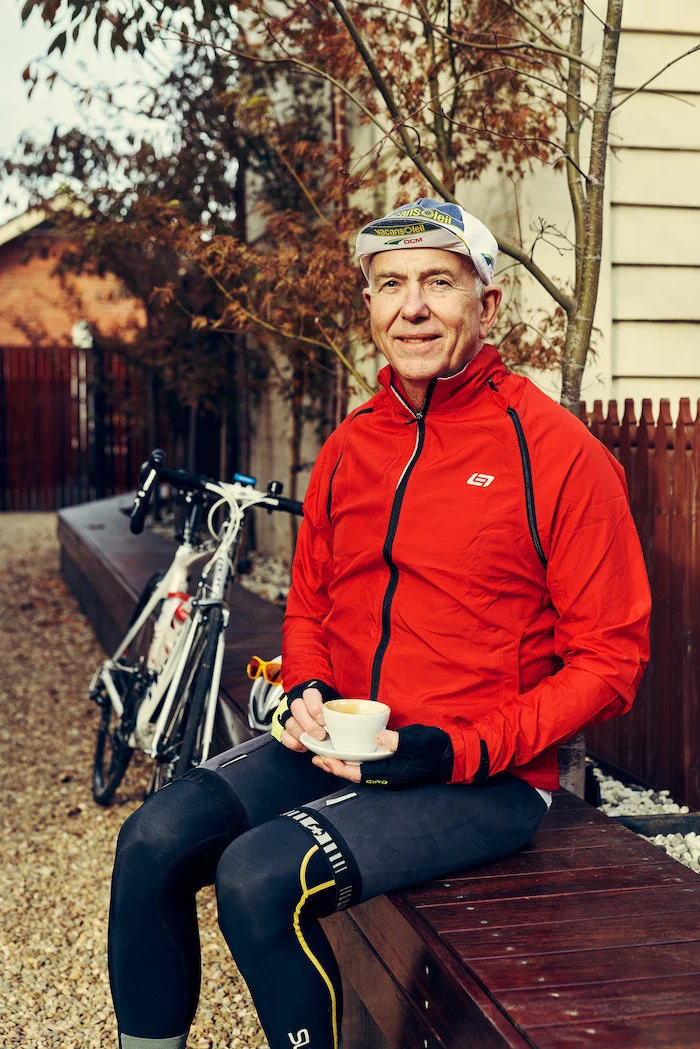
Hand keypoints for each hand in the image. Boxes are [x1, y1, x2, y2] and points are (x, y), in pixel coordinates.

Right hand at [270, 678, 339, 751]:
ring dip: (301, 734)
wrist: (318, 716)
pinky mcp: (285, 728)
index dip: (315, 707)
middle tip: (320, 735)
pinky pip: (283, 734)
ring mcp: (289, 715)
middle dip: (309, 724)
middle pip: (297, 708)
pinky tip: (302, 746)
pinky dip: (292, 742)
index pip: (309, 694)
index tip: (323, 720)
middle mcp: (298, 702)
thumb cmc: (329, 712)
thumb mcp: (337, 706)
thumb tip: (355, 717)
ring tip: (312, 742)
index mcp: (311, 693)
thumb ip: (341, 710)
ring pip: (290, 722)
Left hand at [314, 725, 453, 788]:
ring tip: (323, 755)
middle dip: (334, 766)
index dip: (340, 768)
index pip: (358, 774)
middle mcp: (385, 776)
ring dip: (340, 763)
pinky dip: (351, 758)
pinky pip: (364, 764)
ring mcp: (386, 771)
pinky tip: (345, 749)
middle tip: (316, 757)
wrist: (450, 756)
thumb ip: (400, 741)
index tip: (325, 759)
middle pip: (353, 774)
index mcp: (389, 774)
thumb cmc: (435, 749)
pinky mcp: (388, 764)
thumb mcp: (419, 741)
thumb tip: (380, 738)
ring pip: (357, 769)